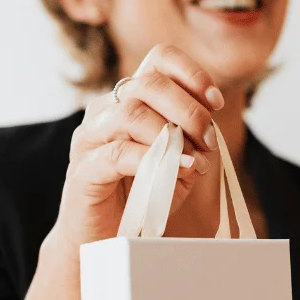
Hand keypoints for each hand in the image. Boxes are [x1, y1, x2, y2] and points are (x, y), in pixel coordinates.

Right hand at [50, 44, 223, 251]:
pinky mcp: (84, 169)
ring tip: (194, 159)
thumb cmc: (139, 197)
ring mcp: (90, 137)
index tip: (216, 102)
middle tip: (208, 138)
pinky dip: (154, 159)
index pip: (158, 60)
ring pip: (131, 113)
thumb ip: (192, 147)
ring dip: (172, 134)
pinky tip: (178, 170)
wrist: (100, 239)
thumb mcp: (177, 167)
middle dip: (189, 108)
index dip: (191, 73)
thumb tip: (207, 140)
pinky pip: (118, 153)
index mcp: (129, 100)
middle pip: (148, 83)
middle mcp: (105, 110)